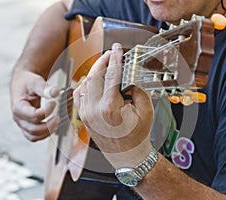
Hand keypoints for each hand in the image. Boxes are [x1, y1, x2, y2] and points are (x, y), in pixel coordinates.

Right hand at [11, 70, 59, 141]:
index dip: (47, 111)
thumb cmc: (28, 83)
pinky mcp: (28, 127)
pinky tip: (54, 125)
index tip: (54, 102)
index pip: (33, 115)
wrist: (23, 84)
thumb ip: (44, 88)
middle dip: (48, 125)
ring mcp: (23, 124)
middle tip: (58, 117)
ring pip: (34, 136)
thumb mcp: (35, 82)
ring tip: (57, 122)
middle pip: (33, 130)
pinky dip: (45, 134)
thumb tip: (56, 93)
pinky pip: (35, 137)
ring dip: (47, 132)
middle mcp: (19, 118)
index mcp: (18, 107)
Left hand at [73, 43, 153, 167]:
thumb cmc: (138, 136)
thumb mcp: (145, 110)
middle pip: (94, 76)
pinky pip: (80, 94)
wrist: (127, 156)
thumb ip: (137, 89)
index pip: (111, 76)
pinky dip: (86, 83)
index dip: (115, 59)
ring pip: (85, 83)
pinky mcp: (83, 117)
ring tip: (105, 64)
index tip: (116, 48)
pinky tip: (94, 80)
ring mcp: (86, 114)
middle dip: (103, 61)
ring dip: (94, 71)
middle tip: (111, 53)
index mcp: (110, 109)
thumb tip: (128, 75)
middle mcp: (94, 110)